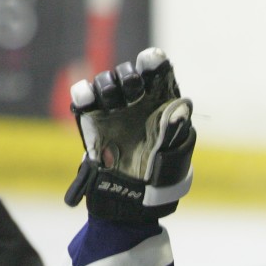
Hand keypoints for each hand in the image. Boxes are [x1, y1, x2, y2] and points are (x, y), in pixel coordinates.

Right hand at [65, 47, 195, 223]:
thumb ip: (175, 131)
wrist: (131, 204)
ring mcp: (113, 110)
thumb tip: (182, 108)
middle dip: (129, 76)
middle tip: (132, 89)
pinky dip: (83, 93)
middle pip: (129, 74)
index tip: (152, 61)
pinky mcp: (91, 121)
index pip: (158, 73)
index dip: (154, 63)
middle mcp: (137, 102)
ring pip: (106, 82)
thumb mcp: (173, 157)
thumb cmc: (161, 178)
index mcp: (162, 103)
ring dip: (108, 85)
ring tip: (112, 101)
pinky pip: (84, 99)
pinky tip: (86, 96)